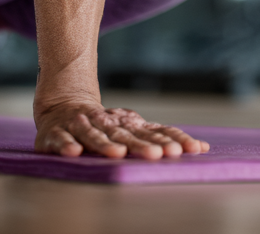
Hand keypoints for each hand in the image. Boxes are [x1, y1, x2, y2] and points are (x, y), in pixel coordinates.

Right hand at [34, 96, 209, 158]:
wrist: (63, 104)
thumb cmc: (106, 124)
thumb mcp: (133, 130)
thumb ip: (162, 139)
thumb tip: (204, 147)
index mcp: (128, 123)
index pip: (154, 131)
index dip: (172, 139)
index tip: (190, 150)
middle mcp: (107, 122)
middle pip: (127, 134)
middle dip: (143, 145)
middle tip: (160, 155)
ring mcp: (81, 125)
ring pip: (95, 135)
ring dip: (105, 145)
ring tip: (118, 154)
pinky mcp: (55, 133)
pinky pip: (61, 139)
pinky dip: (66, 145)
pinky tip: (74, 152)